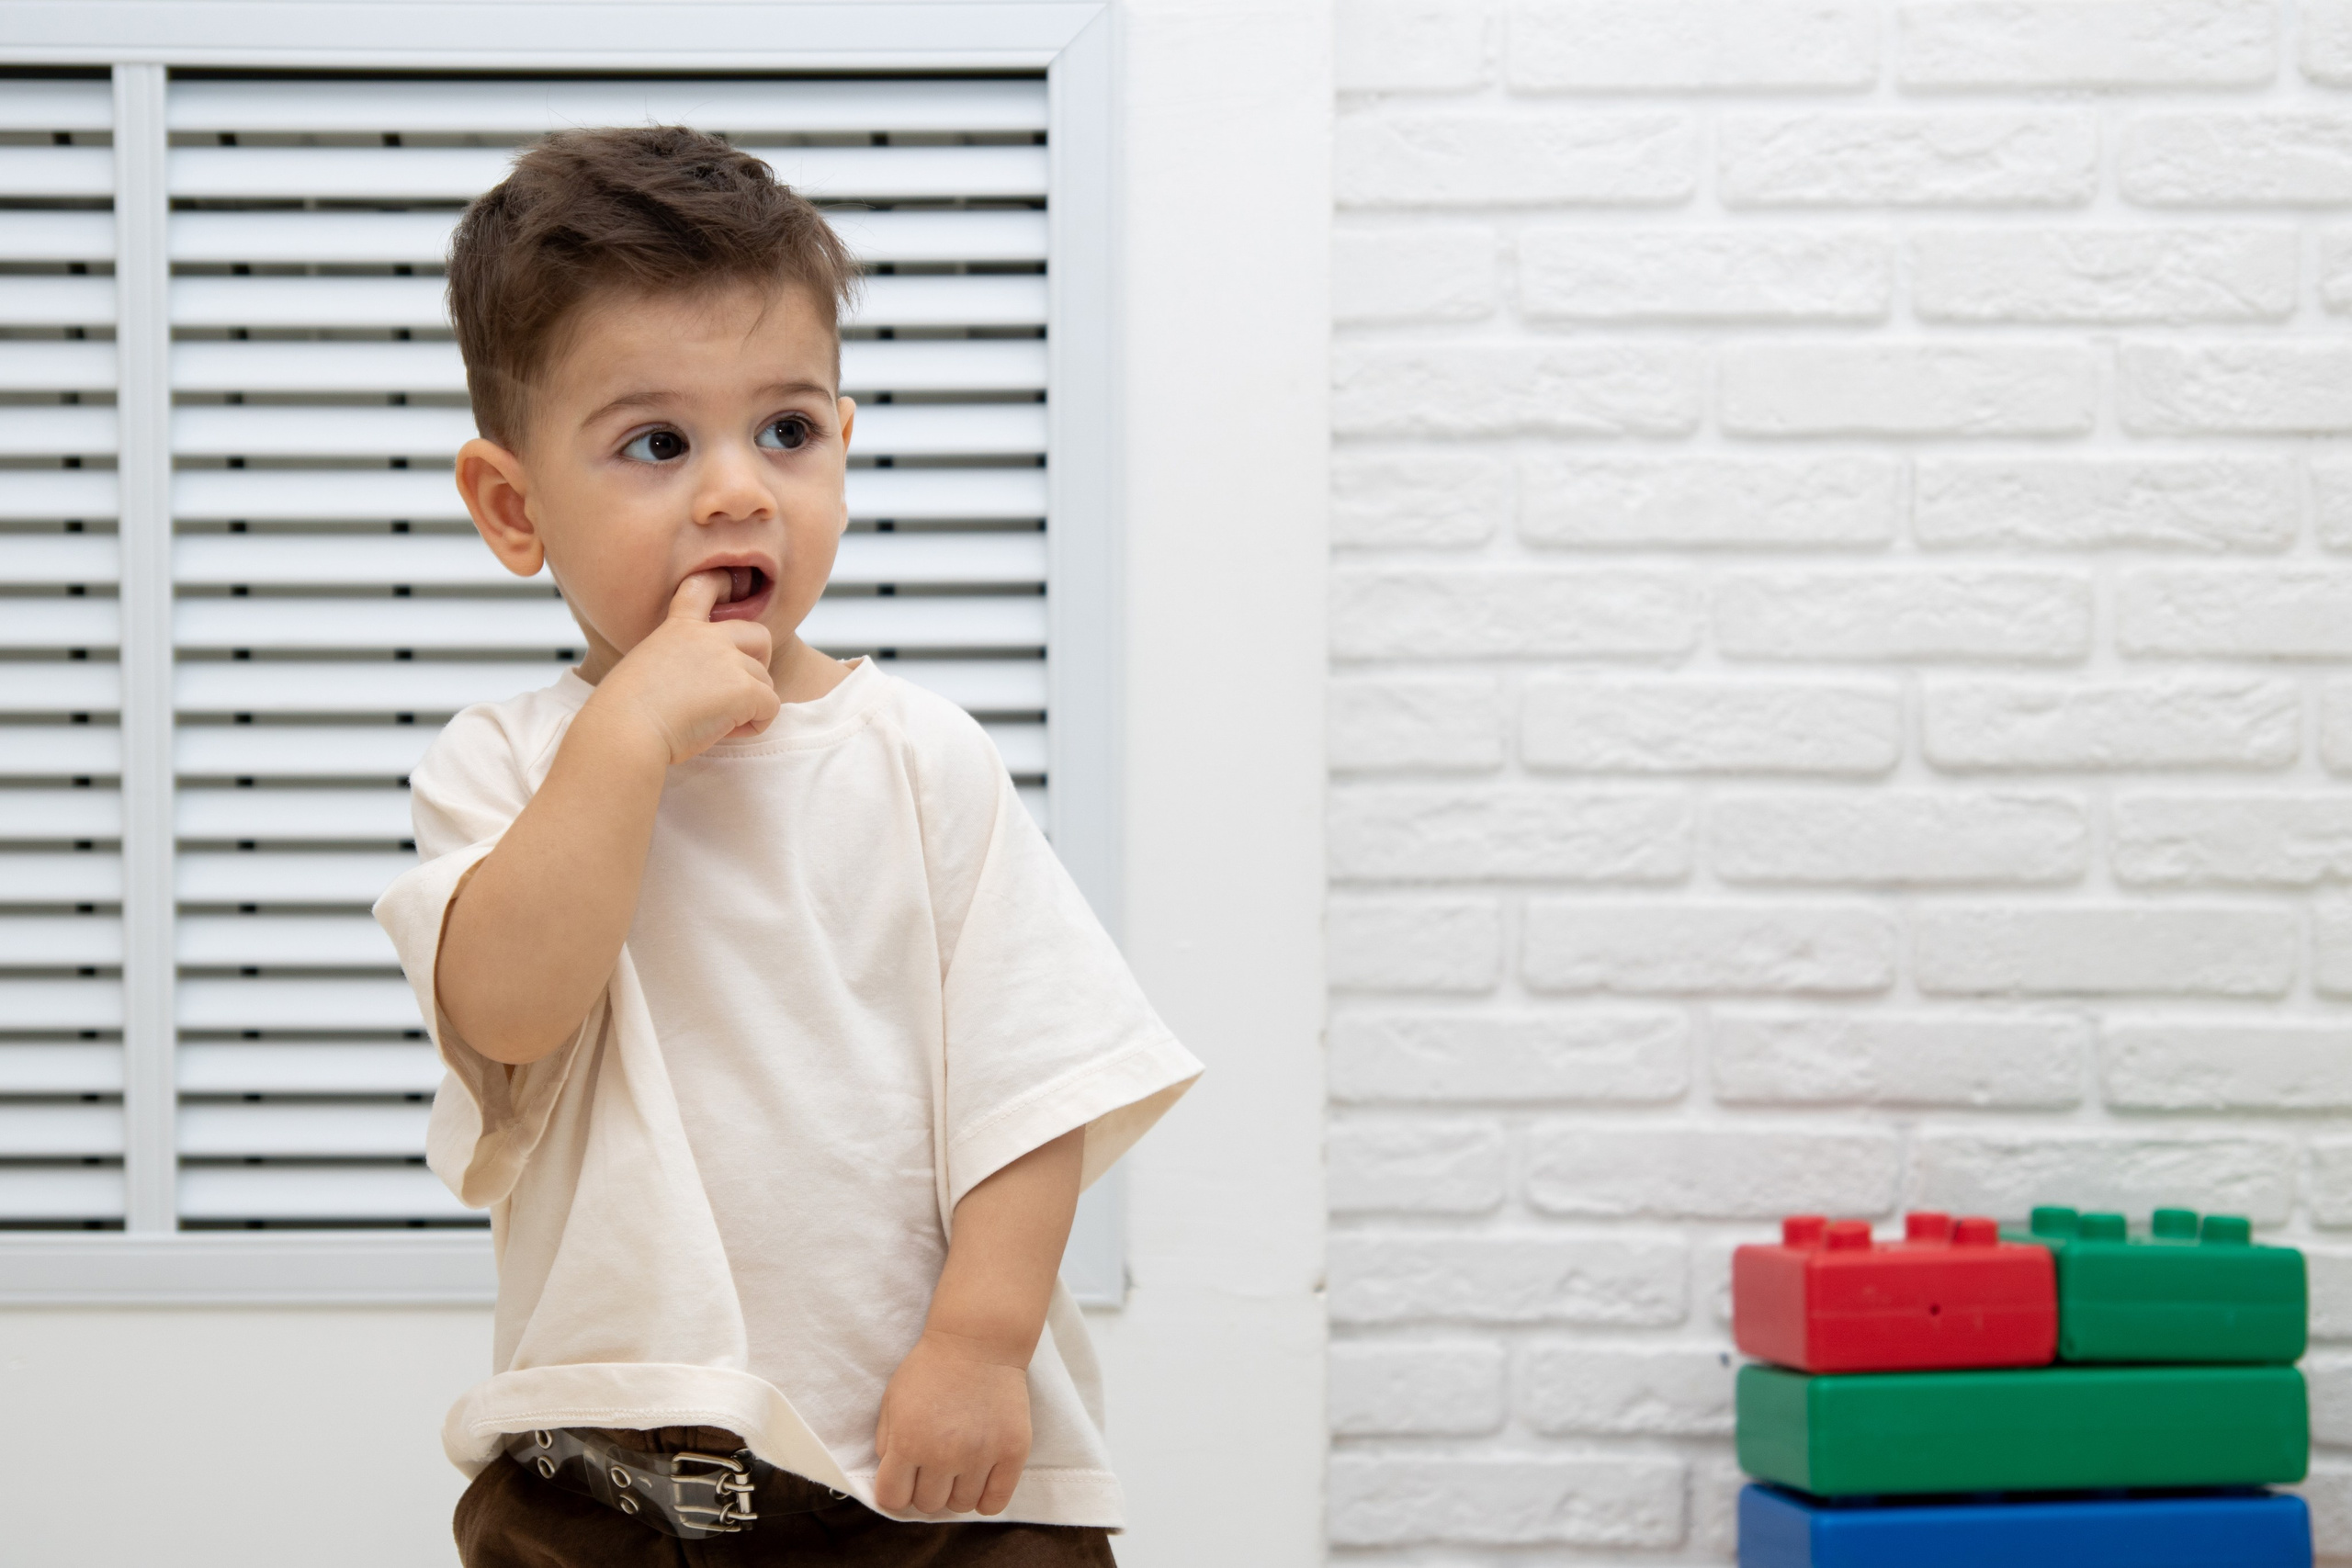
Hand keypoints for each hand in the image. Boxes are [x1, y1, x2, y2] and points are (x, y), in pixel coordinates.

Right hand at [587, 571, 780, 763]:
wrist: (625, 729)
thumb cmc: (624, 711)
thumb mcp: (645, 667)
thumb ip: (678, 661)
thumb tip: (698, 685)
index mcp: (678, 628)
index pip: (703, 587)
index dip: (721, 584)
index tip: (729, 583)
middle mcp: (708, 637)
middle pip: (759, 636)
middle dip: (760, 661)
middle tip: (740, 689)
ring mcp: (728, 660)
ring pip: (765, 681)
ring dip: (749, 704)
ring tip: (716, 722)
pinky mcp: (744, 688)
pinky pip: (770, 706)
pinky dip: (756, 723)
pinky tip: (726, 731)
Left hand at [872, 1331, 1031, 1515]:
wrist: (978, 1342)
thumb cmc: (931, 1368)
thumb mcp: (892, 1400)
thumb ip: (885, 1442)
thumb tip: (893, 1477)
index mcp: (908, 1442)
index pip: (892, 1499)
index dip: (894, 1491)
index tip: (903, 1479)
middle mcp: (944, 1455)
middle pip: (928, 1505)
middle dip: (925, 1488)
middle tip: (933, 1466)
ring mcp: (981, 1456)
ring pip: (961, 1505)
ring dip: (956, 1491)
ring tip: (959, 1466)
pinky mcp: (1012, 1453)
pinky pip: (995, 1502)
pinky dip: (986, 1499)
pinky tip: (981, 1480)